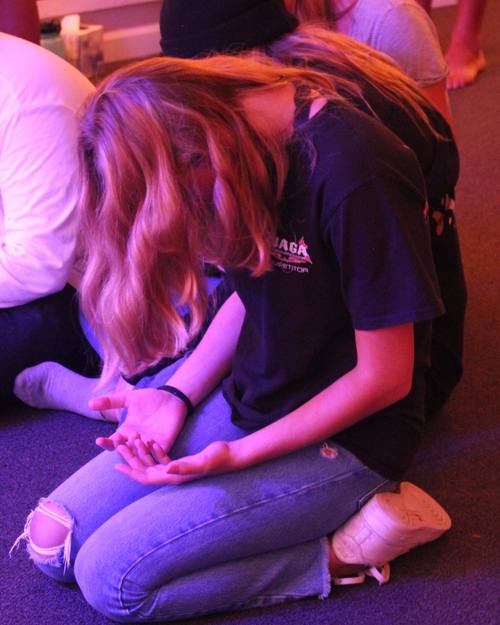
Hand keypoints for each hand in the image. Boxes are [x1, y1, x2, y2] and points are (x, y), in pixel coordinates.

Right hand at [90, 388, 186, 453]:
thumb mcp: (128, 398)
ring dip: (136, 449)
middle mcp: (136, 441)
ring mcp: (150, 444)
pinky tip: (149, 441)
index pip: (113, 442)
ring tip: (133, 438)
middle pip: (125, 451)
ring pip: (140, 455)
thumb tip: (89, 403)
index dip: (106, 443)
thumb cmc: (150, 398)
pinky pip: (157, 453)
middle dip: (120, 448)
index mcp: (126, 432)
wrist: (171, 397)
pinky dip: (153, 450)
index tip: (99, 440)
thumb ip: (111, 401)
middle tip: (118, 440)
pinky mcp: (164, 444)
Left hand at [115, 440, 235, 484]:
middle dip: (131, 460)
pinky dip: (155, 450)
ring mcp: (177, 469)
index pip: (147, 477)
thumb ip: (184, 466)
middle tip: (118, 447)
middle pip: (146, 470)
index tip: (116, 466)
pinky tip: (151, 441)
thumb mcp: (201, 461)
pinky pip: (163, 457)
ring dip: (141, 453)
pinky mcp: (181, 462)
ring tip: (131, 442)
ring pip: (152, 463)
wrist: (231, 456)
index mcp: (174, 477)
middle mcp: (173, 476)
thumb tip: (167, 468)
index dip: (131, 472)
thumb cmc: (218, 459)